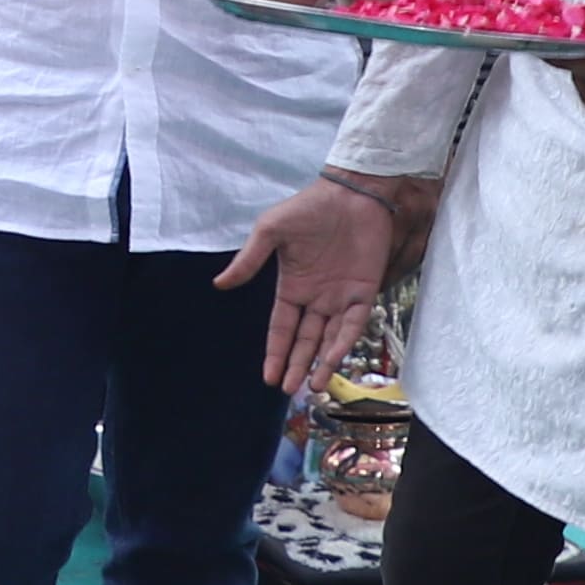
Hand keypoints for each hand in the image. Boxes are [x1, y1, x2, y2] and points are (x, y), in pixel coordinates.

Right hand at [217, 175, 407, 395]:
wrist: (352, 194)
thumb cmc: (309, 208)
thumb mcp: (270, 231)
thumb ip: (249, 260)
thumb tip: (219, 284)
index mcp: (292, 287)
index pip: (281, 328)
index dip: (275, 353)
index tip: (268, 377)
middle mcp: (316, 298)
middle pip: (304, 341)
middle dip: (295, 366)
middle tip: (288, 390)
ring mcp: (341, 297)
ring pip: (329, 339)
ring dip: (320, 362)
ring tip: (312, 385)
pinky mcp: (365, 292)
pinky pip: (354, 324)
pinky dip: (343, 343)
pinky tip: (333, 359)